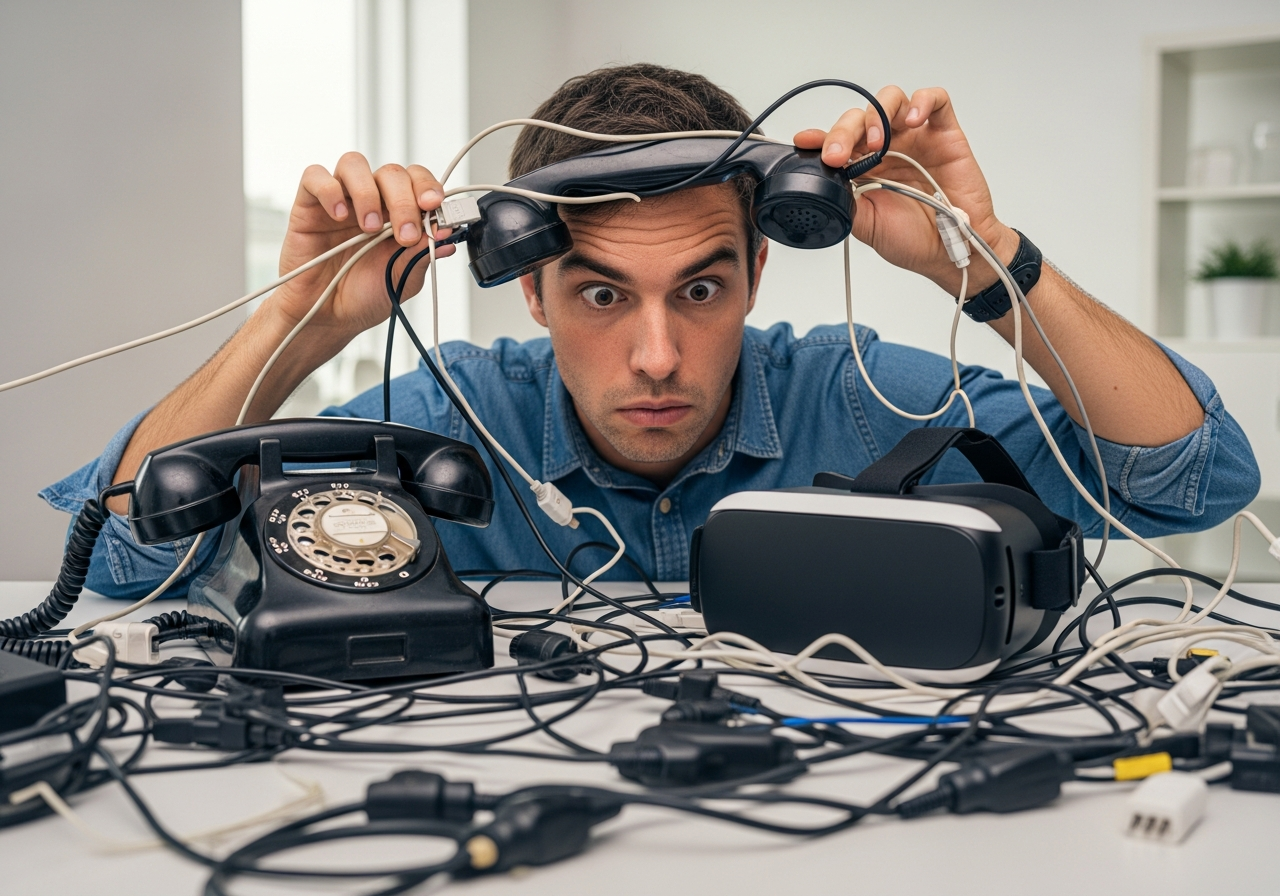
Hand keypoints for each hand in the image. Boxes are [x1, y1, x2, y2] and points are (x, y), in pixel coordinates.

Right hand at [269, 152, 456, 344]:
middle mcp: (372, 200)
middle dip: (404, 200)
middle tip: (405, 234)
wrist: (329, 317)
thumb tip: (448, 236)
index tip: (435, 208)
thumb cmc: (365, 296)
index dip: (428, 188)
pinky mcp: (309, 204)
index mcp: (399, 214)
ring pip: (354, 164)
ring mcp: (341, 199)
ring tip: (369, 228)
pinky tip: (339, 216)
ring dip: (368, 193)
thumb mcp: (403, 279)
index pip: (417, 181)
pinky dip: (329, 191)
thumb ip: (423, 254)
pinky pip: (315, 176)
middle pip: (391, 173)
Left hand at [794, 86, 1018, 297]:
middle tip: (839, 155)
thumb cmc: (912, 240)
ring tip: (879, 142)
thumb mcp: (867, 225)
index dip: (821, 137)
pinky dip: (922, 102)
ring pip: (891, 100)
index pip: (838, 141)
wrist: (950, 251)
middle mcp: (887, 147)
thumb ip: (845, 202)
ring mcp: (915, 137)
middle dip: (844, 132)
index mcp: (863, 166)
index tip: (805, 142)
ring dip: (878, 115)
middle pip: (860, 118)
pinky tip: (913, 121)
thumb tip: (823, 184)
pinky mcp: (944, 133)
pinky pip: (936, 100)